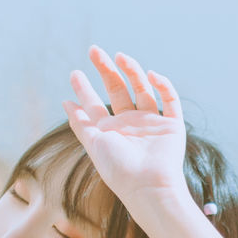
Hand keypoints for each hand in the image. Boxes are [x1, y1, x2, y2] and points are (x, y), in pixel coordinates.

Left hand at [63, 48, 188, 210]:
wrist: (148, 186)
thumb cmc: (118, 168)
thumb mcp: (94, 143)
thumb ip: (80, 122)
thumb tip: (65, 102)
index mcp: (110, 131)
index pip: (95, 104)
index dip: (84, 88)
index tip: (74, 72)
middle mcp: (130, 124)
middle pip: (118, 90)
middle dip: (106, 70)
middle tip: (93, 50)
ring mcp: (151, 123)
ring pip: (142, 89)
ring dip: (132, 71)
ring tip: (120, 56)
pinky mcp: (172, 126)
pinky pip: (170, 101)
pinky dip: (163, 86)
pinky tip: (152, 75)